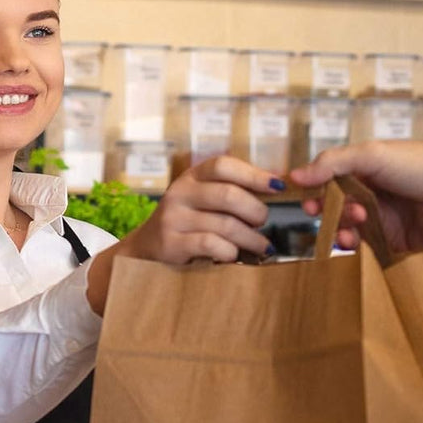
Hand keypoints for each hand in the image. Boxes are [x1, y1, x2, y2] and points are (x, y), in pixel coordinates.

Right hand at [86, 156, 282, 313]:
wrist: (145, 250)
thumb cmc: (187, 225)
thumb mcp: (202, 201)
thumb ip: (230, 193)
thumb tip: (276, 186)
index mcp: (192, 177)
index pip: (223, 166)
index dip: (253, 174)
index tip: (277, 186)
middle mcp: (181, 192)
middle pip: (228, 195)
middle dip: (255, 211)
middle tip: (264, 223)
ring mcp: (174, 217)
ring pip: (225, 224)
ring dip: (251, 238)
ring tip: (263, 247)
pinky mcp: (171, 243)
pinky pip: (211, 245)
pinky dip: (230, 252)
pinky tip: (236, 257)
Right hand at [290, 141, 422, 255]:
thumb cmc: (422, 168)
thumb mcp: (373, 156)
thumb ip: (333, 163)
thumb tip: (297, 174)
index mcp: (370, 168)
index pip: (332, 179)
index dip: (317, 190)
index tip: (306, 200)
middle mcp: (376, 193)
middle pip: (339, 207)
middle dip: (329, 211)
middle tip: (324, 215)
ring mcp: (385, 219)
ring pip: (351, 229)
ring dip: (343, 228)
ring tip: (352, 225)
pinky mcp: (394, 243)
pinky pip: (368, 249)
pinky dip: (357, 249)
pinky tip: (355, 244)